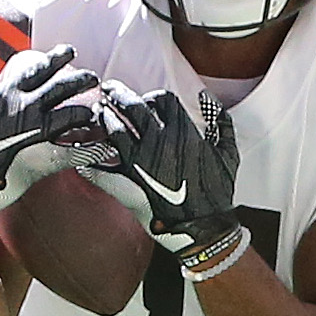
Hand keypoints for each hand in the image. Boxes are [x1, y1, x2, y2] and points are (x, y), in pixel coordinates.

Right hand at [0, 46, 101, 216]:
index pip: (38, 68)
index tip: (70, 52)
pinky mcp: (40, 157)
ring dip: (87, 111)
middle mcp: (22, 107)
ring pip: (71, 115)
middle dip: (81, 79)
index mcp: (5, 93)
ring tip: (97, 109)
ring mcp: (33, 132)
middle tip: (93, 77)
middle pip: (61, 87)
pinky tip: (101, 145)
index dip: (57, 58)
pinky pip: (73, 150)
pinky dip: (89, 148)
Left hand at [85, 83, 241, 253]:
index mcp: (185, 131)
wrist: (204, 226)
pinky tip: (86, 145)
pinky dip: (92, 151)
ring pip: (115, 127)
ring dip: (104, 117)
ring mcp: (142, 160)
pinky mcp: (128, 181)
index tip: (145, 102)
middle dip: (118, 93)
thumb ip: (221, 122)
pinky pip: (103, 161)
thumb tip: (206, 98)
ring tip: (98, 112)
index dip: (151, 97)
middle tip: (107, 89)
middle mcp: (161, 141)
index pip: (161, 99)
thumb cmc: (217, 191)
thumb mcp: (229, 154)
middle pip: (133, 105)